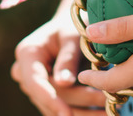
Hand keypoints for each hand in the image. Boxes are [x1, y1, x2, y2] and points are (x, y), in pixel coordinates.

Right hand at [11, 0, 105, 115]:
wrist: (72, 25)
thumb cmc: (73, 25)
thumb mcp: (72, 36)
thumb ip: (68, 58)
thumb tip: (64, 83)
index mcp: (27, 53)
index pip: (35, 82)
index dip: (50, 99)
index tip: (66, 114)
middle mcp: (25, 71)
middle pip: (49, 95)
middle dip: (76, 104)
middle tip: (103, 102)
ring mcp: (35, 85)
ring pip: (56, 106)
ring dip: (82, 112)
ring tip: (107, 112)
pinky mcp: (47, 94)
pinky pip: (62, 107)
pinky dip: (82, 111)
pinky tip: (102, 112)